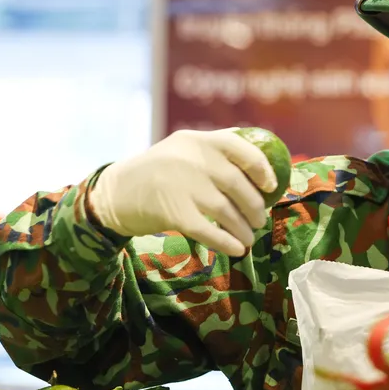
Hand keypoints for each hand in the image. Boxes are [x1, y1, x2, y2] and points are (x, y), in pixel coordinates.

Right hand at [88, 129, 278, 257]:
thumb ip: (216, 146)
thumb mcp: (183, 148)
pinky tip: (237, 250)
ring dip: (243, 228)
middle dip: (255, 206)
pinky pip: (209, 231)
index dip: (262, 168)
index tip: (271, 185)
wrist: (117, 193)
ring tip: (249, 237)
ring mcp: (182, 185)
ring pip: (226, 211)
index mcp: (198, 140)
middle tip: (260, 219)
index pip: (240, 148)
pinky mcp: (173, 213)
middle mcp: (191, 159)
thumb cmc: (159, 172)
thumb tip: (260, 153)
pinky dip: (227, 242)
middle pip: (237, 185)